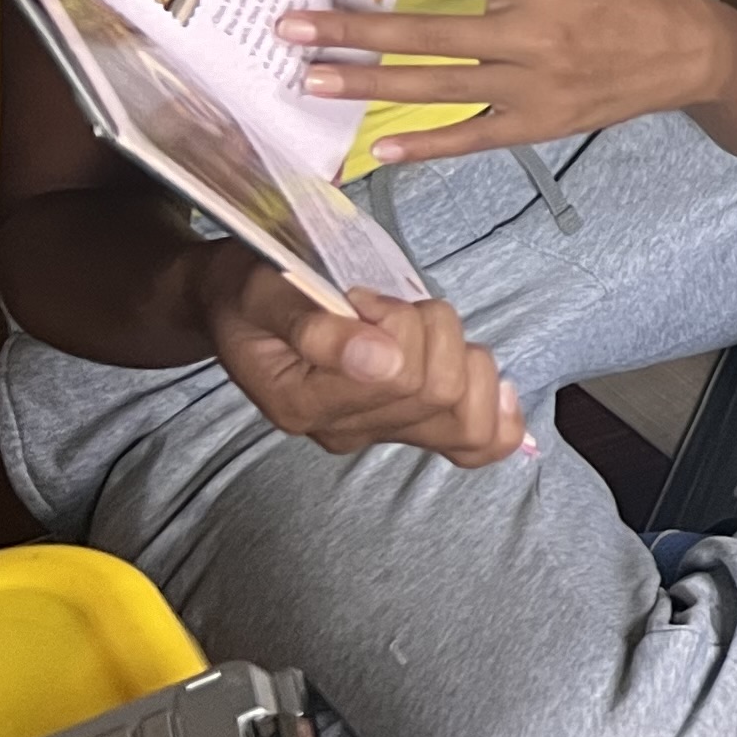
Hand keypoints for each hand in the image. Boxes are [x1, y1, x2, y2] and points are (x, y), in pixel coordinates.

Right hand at [201, 255, 523, 466]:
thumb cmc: (251, 292)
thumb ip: (314, 326)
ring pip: (469, 415)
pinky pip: (478, 443)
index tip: (360, 297)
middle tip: (385, 306)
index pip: (396, 376)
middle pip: (439, 392)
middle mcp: (343, 431)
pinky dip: (498, 411)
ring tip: (415, 327)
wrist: (239, 306)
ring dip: (459, 352)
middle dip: (430, 330)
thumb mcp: (263, 292)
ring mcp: (381, 433)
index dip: (397, 322)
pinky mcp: (411, 426)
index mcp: (302, 405)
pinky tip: (496, 385)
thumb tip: (379, 358)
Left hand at [280, 0, 720, 160]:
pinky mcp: (541, 124)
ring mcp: (536, 85)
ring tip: (312, 79)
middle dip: (353, 28)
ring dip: (369, 83)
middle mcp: (534, 33)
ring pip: (438, 85)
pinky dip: (426, 145)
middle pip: (427, 31)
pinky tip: (379, 148)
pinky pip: (473, 137)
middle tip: (291, 27)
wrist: (686, 53)